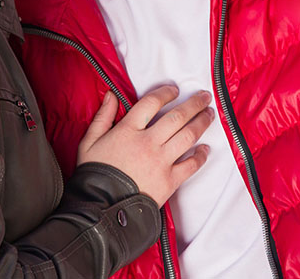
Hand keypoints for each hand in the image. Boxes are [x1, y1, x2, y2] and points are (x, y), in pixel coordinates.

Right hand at [76, 86, 213, 205]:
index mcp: (128, 131)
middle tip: (205, 96)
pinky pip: (191, 165)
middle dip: (194, 104)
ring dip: (202, 122)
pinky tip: (205, 149)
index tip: (175, 89)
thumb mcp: (89, 142)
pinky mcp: (169, 181)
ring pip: (188, 136)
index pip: (152, 103)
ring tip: (210, 114)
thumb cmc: (95, 176)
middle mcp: (147, 143)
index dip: (166, 92)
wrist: (101, 211)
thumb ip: (102, 116)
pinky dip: (201, 156)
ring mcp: (160, 162)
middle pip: (177, 116)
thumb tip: (111, 95)